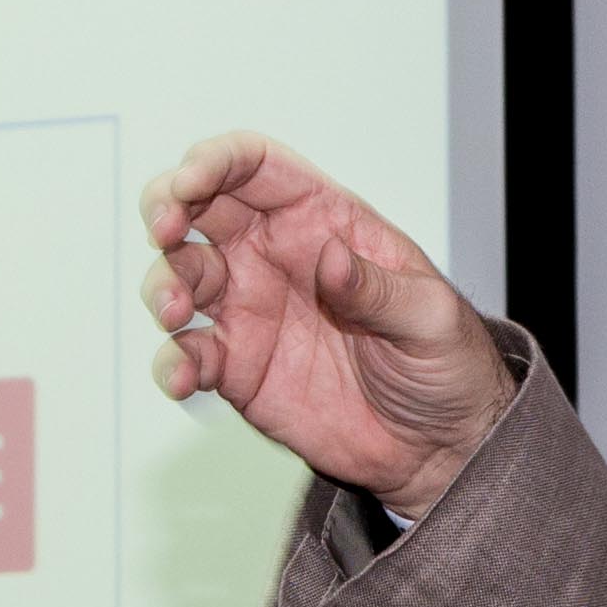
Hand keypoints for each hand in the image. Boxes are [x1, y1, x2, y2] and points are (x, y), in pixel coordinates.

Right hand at [144, 133, 519, 522]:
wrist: (438, 446)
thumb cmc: (443, 364)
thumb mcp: (430, 318)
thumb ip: (378, 288)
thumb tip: (329, 259)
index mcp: (322, 221)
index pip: (256, 166)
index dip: (215, 161)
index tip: (191, 182)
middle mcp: (274, 256)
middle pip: (198, 207)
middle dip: (166, 206)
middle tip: (165, 231)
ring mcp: (249, 311)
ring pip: (180, 276)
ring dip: (163, 284)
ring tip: (176, 312)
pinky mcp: (236, 369)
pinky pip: (187, 355)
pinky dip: (171, 362)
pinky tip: (182, 376)